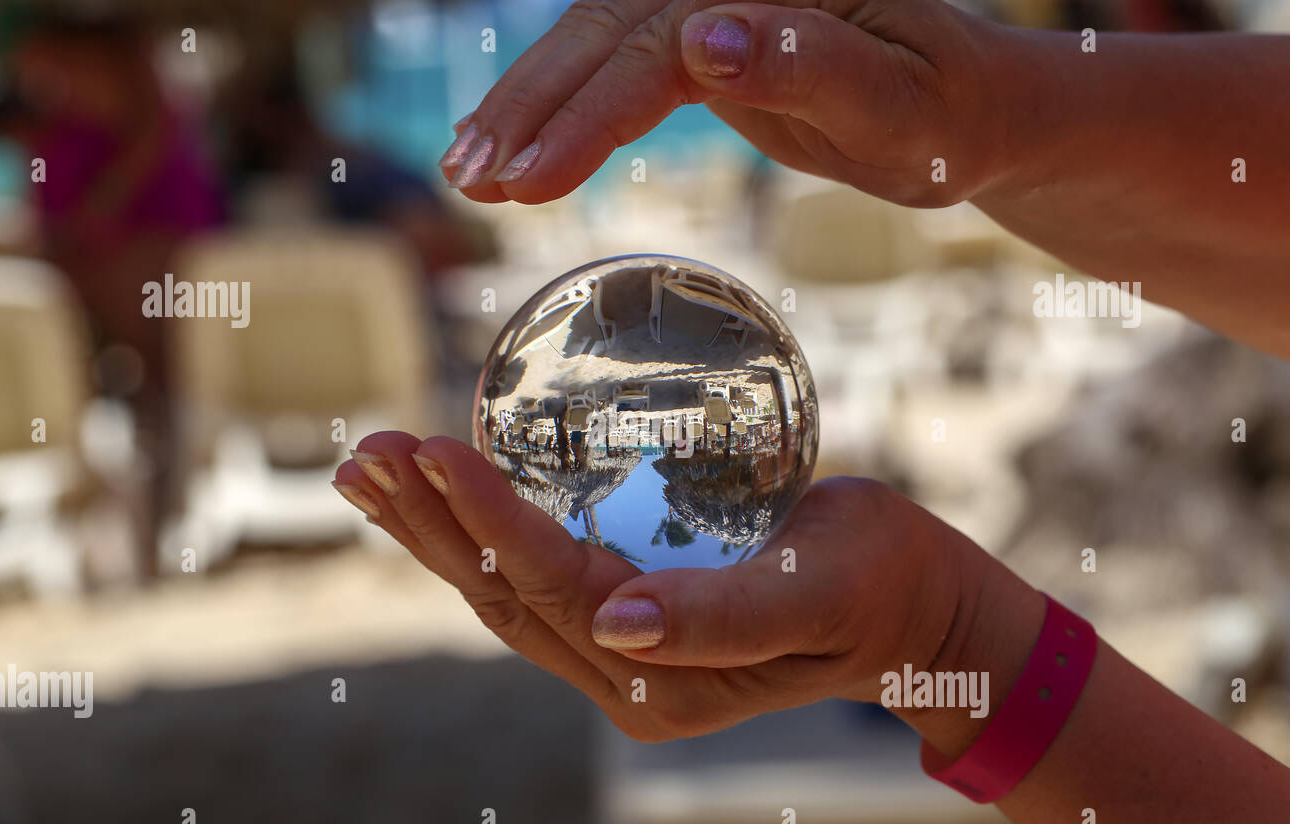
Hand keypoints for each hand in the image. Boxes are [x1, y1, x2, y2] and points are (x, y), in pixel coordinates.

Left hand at [334, 431, 1000, 741]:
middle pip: (502, 595)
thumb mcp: (815, 594)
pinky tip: (440, 494)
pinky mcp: (624, 622)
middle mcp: (626, 677)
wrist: (909, 610)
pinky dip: (479, 531)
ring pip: (503, 589)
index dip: (489, 520)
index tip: (431, 449)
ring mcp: (620, 655)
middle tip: (362, 457)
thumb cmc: (877, 587)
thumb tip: (614, 625)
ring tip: (368, 472)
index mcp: (666, 680)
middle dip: (428, 524)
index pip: (553, 590)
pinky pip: (533, 578)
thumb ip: (721, 618)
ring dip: (433, 528)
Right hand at [439, 0, 1016, 206]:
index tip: (527, 181)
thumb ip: (807, 67)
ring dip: (527, 106)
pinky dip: (561, 102)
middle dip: (530, 109)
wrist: (966, 102)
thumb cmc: (944, 114)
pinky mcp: (700, 28)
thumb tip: (704, 37)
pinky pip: (614, 57)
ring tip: (469, 172)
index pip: (655, 46)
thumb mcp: (897, 107)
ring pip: (594, 41)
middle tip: (471, 182)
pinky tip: (517, 138)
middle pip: (604, 31)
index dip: (584, 114)